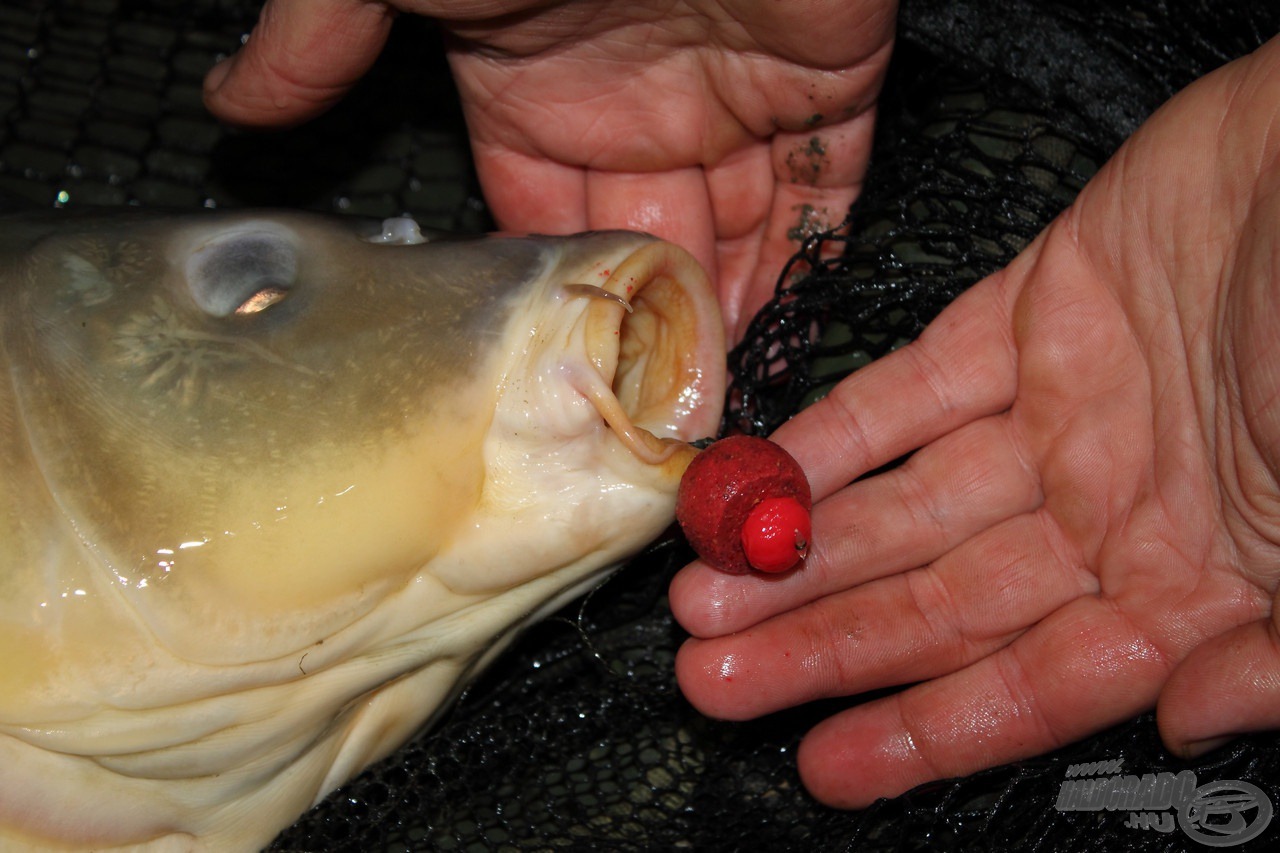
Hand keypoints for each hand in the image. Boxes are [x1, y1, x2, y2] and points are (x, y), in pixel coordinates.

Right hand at [203, 0, 896, 338]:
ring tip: (717, 405)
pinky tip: (794, 329)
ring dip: (730, 319)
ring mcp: (735, 98)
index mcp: (540, 91)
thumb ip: (324, 36)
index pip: (543, 226)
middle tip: (651, 424)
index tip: (564, 382)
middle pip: (646, 251)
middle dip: (648, 335)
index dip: (557, 301)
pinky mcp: (826, 85)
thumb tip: (231, 97)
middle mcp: (637, 105)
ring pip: (737, 236)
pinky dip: (815, 258)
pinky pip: (823, 190)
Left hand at [671, 37, 1279, 807]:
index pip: (1032, 683)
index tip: (826, 764)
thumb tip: (1190, 717)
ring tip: (706, 596)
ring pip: (905, 505)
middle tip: (715, 677)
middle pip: (939, 603)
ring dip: (805, 552)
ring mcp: (1061, 414)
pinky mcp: (1027, 315)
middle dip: (822, 645)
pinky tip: (764, 480)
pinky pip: (912, 390)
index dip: (926, 729)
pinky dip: (837, 435)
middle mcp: (1113, 507)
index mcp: (1193, 577)